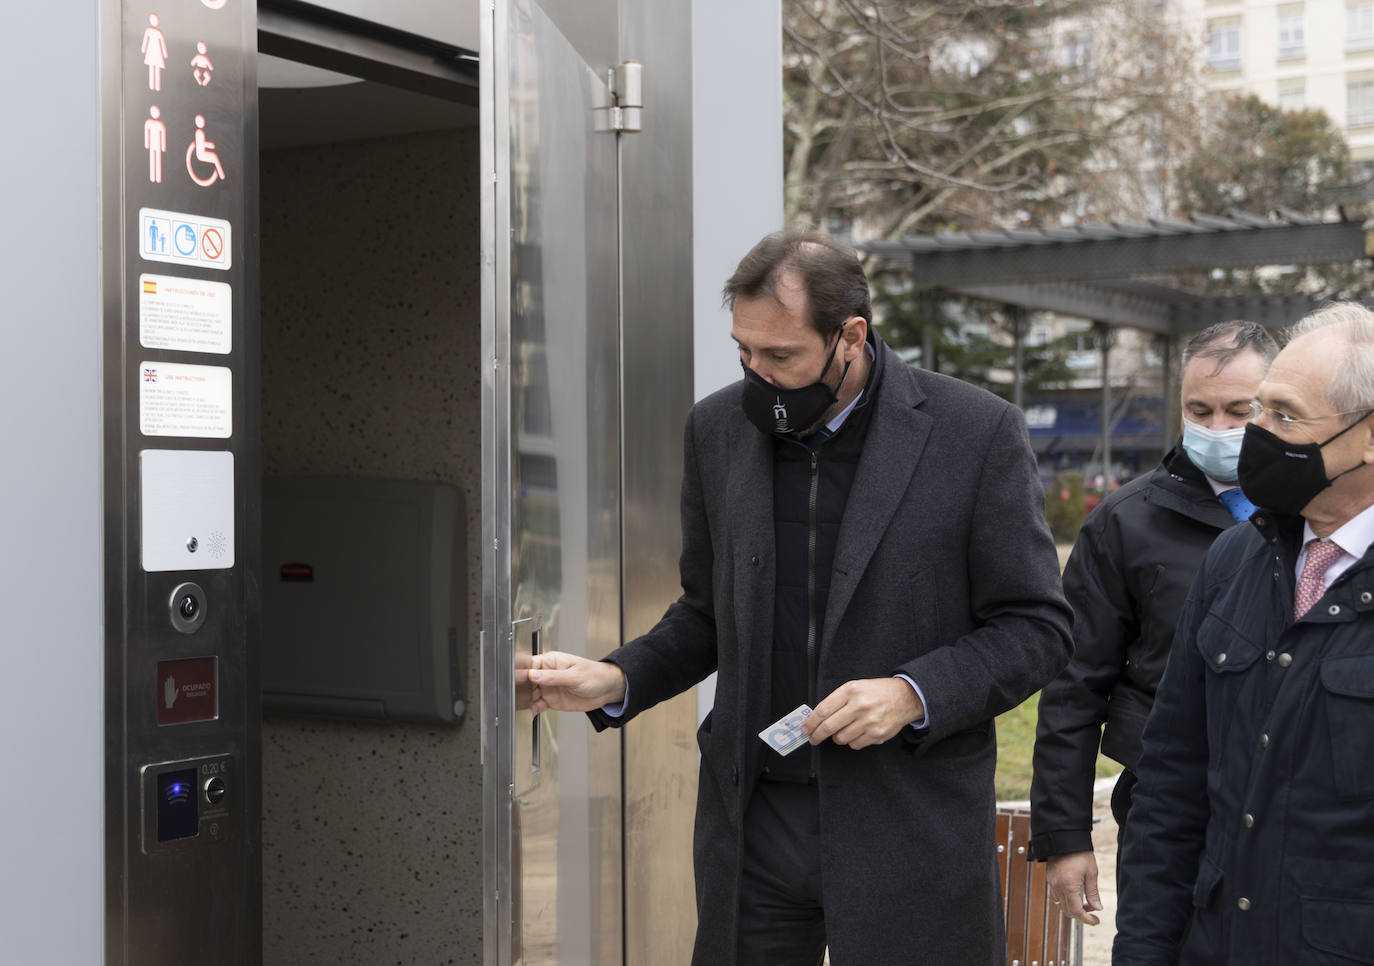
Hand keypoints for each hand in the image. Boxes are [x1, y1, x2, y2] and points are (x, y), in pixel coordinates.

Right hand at [523, 650, 626, 713]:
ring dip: (525, 699)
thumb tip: (533, 675)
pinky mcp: (552, 700)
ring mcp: (549, 688)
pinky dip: (533, 709)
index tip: (513, 679)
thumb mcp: (574, 676)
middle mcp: (547, 674)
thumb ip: (553, 677)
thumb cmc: (595, 675)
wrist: (607, 690)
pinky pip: (538, 704)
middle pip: (527, 681)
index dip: (520, 672)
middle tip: (514, 695)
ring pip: (530, 694)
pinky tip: (532, 711)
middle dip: (519, 687)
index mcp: (551, 662)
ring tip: (520, 704)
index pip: (530, 665)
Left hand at [802, 677, 922, 749]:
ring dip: (837, 737)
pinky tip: (857, 732)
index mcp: (851, 691)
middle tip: (813, 738)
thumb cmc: (878, 692)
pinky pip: (855, 744)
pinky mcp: (877, 735)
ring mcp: (869, 722)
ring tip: (843, 730)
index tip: (806, 729)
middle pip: (829, 727)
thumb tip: (818, 718)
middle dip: (817, 735)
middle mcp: (859, 706)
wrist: (906, 697)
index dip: (811, 722)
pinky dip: (852, 741)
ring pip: (841, 738)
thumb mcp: (856, 686)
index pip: (823, 710)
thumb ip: (838, 700)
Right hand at [1047, 851, 1102, 924]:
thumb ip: (1093, 892)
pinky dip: (1067, 900)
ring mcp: (1052, 882)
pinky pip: (1057, 895)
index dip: (1087, 919)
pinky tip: (1076, 894)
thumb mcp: (1091, 873)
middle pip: (1067, 910)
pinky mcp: (1050, 878)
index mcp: (1068, 885)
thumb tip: (1098, 907)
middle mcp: (1057, 886)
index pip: (1076, 911)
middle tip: (1093, 911)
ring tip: (1086, 902)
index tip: (1095, 921)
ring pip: (1061, 904)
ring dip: (1073, 907)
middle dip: (1081, 914)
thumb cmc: (1079, 853)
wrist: (1064, 838)